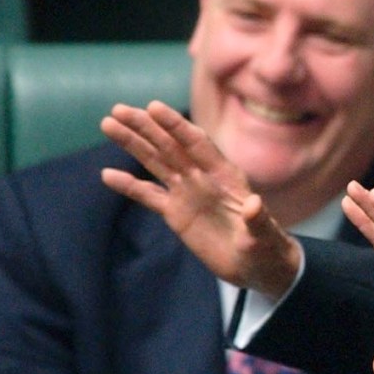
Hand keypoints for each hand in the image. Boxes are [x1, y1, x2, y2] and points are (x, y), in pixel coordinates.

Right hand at [99, 101, 301, 297]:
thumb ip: (258, 220)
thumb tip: (255, 204)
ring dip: (133, 144)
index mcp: (225, 174)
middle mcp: (202, 177)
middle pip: (170, 146)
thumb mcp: (264, 235)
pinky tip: (108, 175)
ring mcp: (187, 193)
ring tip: (108, 124)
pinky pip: (149, 196)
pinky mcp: (176, 213)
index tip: (153, 108)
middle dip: (145, 127)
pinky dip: (129, 186)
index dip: (176, 125)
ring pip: (156, 162)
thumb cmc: (266, 247)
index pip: (197, 143)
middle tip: (117, 110)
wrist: (256, 266)